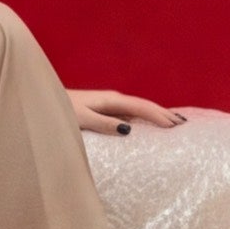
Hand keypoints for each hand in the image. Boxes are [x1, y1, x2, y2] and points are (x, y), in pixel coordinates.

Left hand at [69, 87, 184, 135]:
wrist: (45, 101)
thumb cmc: (61, 112)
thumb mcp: (81, 119)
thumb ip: (104, 124)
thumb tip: (129, 129)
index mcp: (112, 100)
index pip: (142, 107)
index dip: (160, 116)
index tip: (176, 126)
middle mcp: (114, 99)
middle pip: (145, 106)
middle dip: (164, 114)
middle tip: (185, 125)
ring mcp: (111, 103)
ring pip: (140, 109)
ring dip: (157, 115)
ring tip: (174, 124)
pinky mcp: (106, 109)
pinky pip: (132, 113)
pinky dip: (145, 118)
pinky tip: (149, 124)